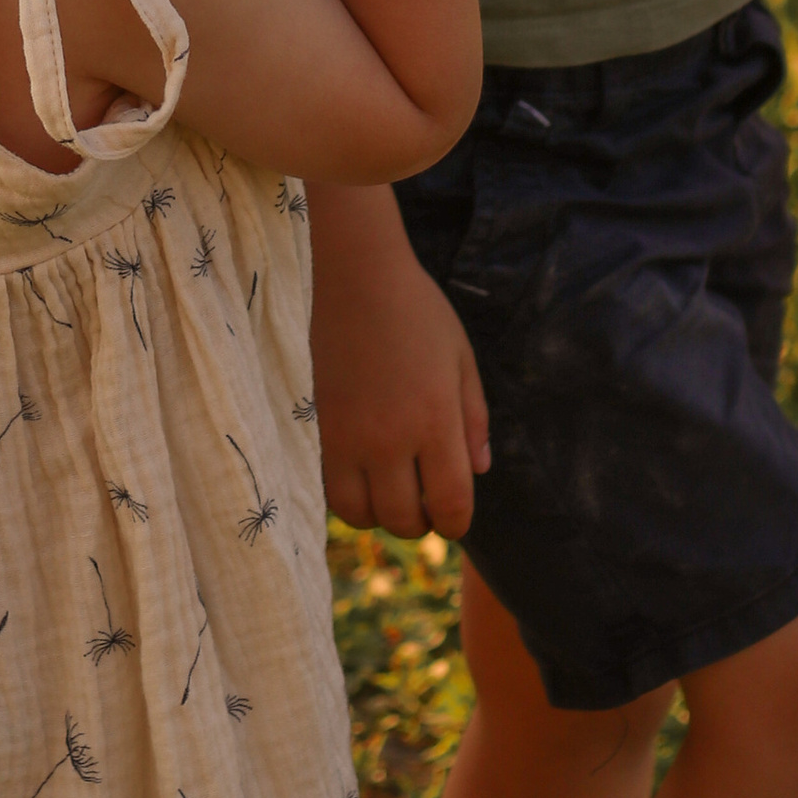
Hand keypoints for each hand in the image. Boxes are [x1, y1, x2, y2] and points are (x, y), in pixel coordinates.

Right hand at [307, 178, 489, 536]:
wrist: (353, 273)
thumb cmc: (416, 310)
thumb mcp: (461, 358)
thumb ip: (474, 419)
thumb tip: (479, 470)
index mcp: (435, 420)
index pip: (451, 505)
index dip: (456, 523)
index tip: (453, 514)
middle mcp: (390, 437)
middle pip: (404, 520)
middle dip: (419, 521)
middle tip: (421, 498)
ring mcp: (347, 435)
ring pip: (361, 514)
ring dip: (379, 513)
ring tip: (388, 486)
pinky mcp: (317, 427)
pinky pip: (330, 489)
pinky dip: (348, 494)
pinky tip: (359, 469)